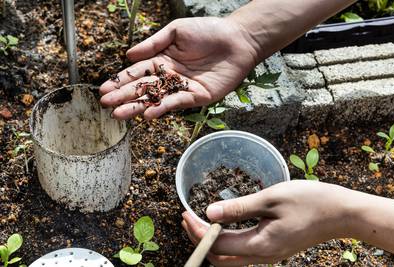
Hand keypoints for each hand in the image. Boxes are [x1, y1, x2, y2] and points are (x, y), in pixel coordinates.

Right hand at [99, 17, 258, 119]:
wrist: (237, 40)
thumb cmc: (208, 31)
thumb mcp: (176, 31)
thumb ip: (153, 43)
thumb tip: (128, 55)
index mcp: (162, 60)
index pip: (137, 72)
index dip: (121, 81)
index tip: (104, 89)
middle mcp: (170, 76)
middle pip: (143, 88)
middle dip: (124, 97)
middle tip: (106, 105)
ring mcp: (183, 88)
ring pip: (156, 99)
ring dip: (138, 107)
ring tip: (119, 114)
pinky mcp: (197, 97)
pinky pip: (177, 103)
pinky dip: (162, 108)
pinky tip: (148, 113)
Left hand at [182, 180, 350, 266]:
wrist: (341, 213)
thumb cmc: (310, 201)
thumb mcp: (271, 199)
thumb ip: (239, 207)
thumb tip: (209, 213)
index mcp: (261, 245)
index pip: (218, 244)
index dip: (197, 231)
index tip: (185, 214)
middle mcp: (263, 256)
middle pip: (221, 258)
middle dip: (200, 240)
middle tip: (188, 218)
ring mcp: (270, 254)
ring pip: (231, 257)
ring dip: (212, 241)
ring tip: (200, 220)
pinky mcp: (275, 248)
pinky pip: (243, 251)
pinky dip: (227, 240)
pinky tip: (224, 224)